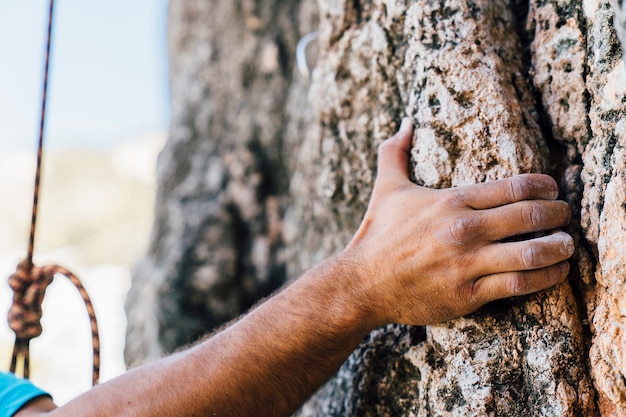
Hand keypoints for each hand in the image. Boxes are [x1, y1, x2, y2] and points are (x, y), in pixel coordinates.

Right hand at [343, 118, 572, 326]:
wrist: (362, 284)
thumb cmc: (377, 235)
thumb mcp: (386, 188)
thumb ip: (395, 152)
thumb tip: (405, 122)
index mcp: (451, 201)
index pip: (514, 186)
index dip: (543, 185)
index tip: (552, 188)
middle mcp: (464, 230)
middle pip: (531, 216)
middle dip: (557, 213)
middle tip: (564, 214)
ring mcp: (468, 263)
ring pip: (532, 252)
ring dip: (559, 247)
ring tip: (567, 245)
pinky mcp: (468, 294)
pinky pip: (519, 284)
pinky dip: (546, 278)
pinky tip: (556, 272)